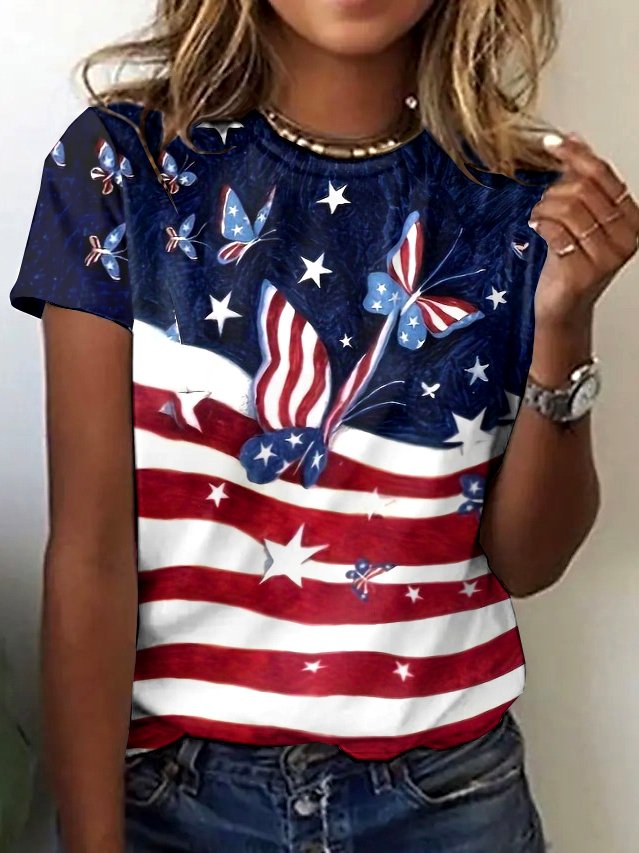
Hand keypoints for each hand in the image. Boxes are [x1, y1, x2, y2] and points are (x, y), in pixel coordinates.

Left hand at [529, 133, 638, 329]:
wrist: (563, 307)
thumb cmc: (571, 263)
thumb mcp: (582, 219)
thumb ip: (581, 181)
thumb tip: (573, 139)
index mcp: (631, 219)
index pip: (603, 175)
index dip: (575, 155)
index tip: (552, 143)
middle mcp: (625, 237)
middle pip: (584, 190)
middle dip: (555, 190)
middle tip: (543, 203)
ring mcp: (606, 256)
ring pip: (569, 208)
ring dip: (545, 207)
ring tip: (539, 217)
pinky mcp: (583, 270)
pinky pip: (556, 231)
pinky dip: (541, 223)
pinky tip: (537, 226)